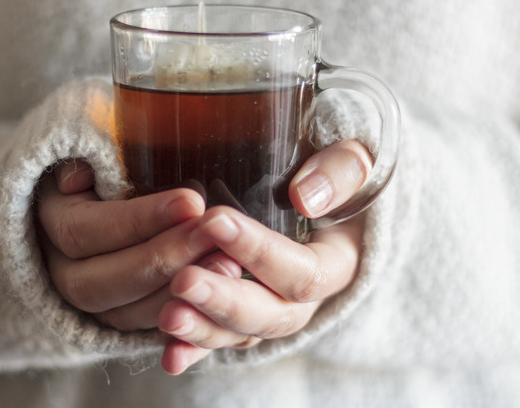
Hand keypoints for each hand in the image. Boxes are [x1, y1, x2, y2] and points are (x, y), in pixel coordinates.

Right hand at [35, 159, 215, 329]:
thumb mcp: (91, 138)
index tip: (192, 202)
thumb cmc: (109, 157)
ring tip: (228, 263)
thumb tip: (76, 176)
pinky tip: (221, 292)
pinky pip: (148, 328)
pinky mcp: (120, 318)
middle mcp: (61, 270)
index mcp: (51, 221)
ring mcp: (90, 303)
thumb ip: (86, 150)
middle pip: (103, 281)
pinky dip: (185, 316)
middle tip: (214, 234)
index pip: (87, 230)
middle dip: (165, 258)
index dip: (140, 220)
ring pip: (126, 313)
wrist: (106, 193)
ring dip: (178, 292)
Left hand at [157, 140, 370, 373]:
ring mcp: (271, 313)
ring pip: (241, 334)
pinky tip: (169, 357)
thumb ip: (340, 172)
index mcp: (337, 263)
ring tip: (168, 317)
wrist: (317, 197)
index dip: (262, 252)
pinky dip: (193, 350)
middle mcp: (306, 300)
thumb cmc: (332, 174)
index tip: (216, 221)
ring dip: (204, 329)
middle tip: (184, 280)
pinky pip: (218, 340)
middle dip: (226, 301)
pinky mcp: (240, 319)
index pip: (305, 271)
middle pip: (271, 315)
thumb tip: (306, 198)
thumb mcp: (351, 163)